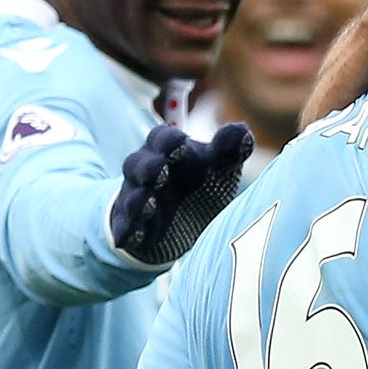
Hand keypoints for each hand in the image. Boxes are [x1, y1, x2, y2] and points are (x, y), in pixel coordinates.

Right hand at [109, 122, 252, 265]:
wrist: (181, 220)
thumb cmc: (201, 182)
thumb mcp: (218, 166)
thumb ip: (229, 149)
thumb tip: (243, 130)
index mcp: (166, 151)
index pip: (161, 138)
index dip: (170, 140)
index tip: (182, 142)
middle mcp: (146, 172)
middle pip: (137, 164)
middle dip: (148, 168)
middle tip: (160, 170)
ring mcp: (135, 199)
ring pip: (131, 197)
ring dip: (138, 201)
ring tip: (148, 204)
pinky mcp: (131, 227)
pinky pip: (124, 228)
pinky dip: (127, 232)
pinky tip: (129, 238)